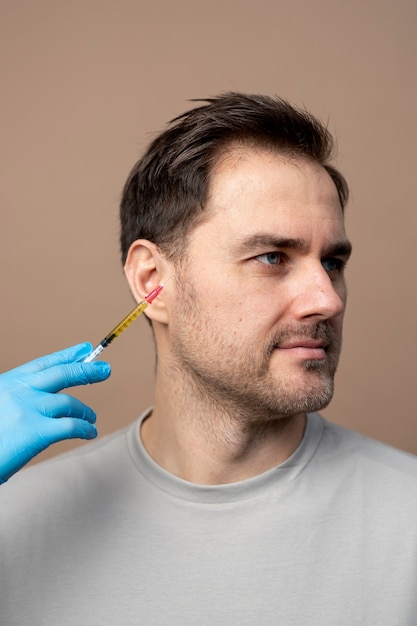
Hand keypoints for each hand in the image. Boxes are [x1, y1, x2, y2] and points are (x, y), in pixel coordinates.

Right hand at [0, 342, 110, 482]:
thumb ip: (16, 398)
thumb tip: (45, 397)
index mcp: (9, 382)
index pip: (44, 363)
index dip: (67, 355)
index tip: (84, 348)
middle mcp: (20, 390)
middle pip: (63, 374)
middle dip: (87, 370)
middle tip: (104, 370)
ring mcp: (29, 409)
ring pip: (70, 403)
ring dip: (85, 410)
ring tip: (91, 417)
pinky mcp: (37, 432)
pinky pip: (72, 426)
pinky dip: (85, 429)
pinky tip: (90, 432)